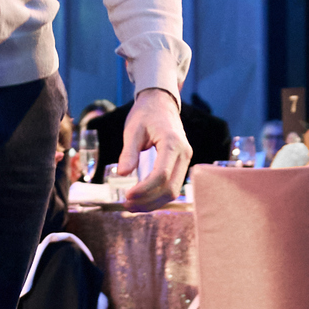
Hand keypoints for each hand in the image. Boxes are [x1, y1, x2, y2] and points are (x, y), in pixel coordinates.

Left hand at [117, 88, 190, 207]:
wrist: (161, 103)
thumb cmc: (146, 114)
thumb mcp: (133, 130)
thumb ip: (129, 152)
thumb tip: (122, 173)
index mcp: (172, 143)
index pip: (161, 175)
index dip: (144, 190)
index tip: (126, 196)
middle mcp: (184, 153)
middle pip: (170, 188)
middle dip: (148, 201)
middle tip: (126, 205)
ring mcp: (185, 159)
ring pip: (173, 191)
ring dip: (153, 202)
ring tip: (132, 206)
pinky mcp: (181, 164)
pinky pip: (172, 186)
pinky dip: (157, 196)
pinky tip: (142, 199)